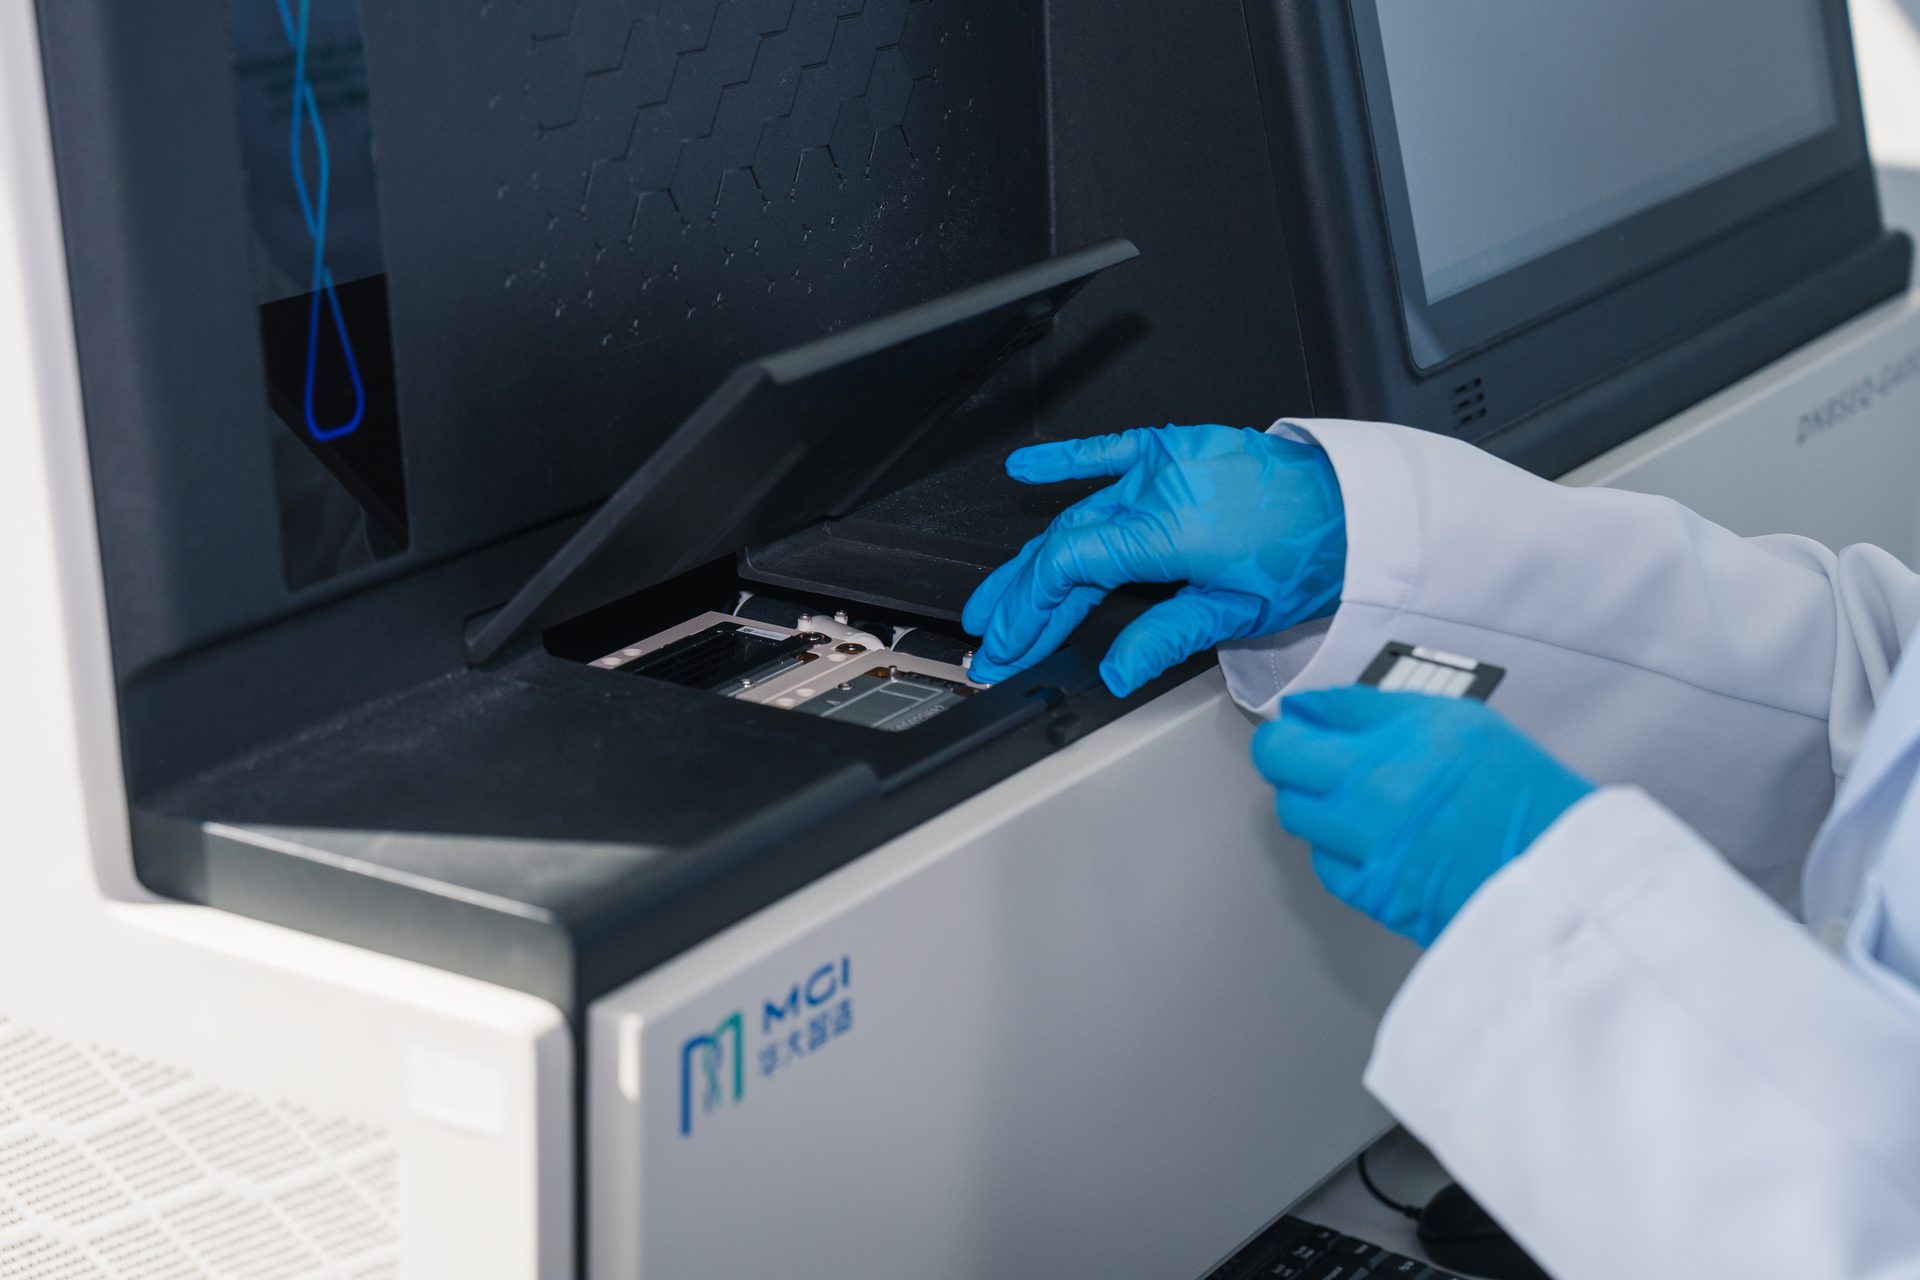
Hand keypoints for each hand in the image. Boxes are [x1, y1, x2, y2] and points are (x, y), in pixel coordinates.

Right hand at [962, 425, 1346, 696]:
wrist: (1352, 507)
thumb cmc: (1305, 557)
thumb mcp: (1236, 612)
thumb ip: (1165, 638)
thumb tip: (1114, 672)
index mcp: (1166, 534)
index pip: (1068, 570)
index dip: (1028, 612)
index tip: (1006, 646)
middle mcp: (1156, 493)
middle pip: (1063, 546)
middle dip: (1020, 599)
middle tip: (991, 639)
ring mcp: (1163, 467)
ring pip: (1079, 513)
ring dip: (1035, 555)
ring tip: (1000, 592)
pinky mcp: (1175, 449)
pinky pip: (1108, 450)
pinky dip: (1065, 462)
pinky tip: (1025, 471)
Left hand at [1252, 687, 1595, 946]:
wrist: (1558, 873)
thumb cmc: (1522, 795)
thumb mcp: (1459, 722)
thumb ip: (1377, 711)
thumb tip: (1314, 708)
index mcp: (1393, 744)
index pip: (1302, 722)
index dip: (1296, 721)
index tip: (1304, 723)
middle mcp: (1369, 794)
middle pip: (1280, 764)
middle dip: (1287, 755)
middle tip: (1313, 755)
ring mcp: (1364, 847)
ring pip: (1296, 814)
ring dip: (1312, 801)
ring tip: (1353, 797)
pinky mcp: (1370, 892)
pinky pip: (1324, 861)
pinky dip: (1335, 848)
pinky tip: (1369, 838)